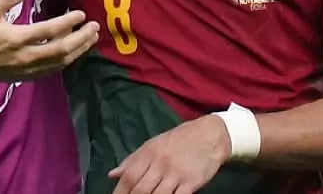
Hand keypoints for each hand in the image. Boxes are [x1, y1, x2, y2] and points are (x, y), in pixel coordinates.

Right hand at [0, 0, 99, 81]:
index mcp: (17, 38)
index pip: (49, 30)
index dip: (67, 22)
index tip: (81, 14)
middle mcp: (26, 56)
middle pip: (61, 49)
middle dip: (81, 38)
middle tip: (94, 27)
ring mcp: (29, 68)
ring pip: (61, 61)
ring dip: (79, 49)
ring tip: (91, 38)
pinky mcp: (30, 76)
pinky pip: (54, 69)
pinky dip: (68, 59)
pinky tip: (76, 51)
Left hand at [110, 115, 230, 193]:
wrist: (210, 135)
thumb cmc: (179, 140)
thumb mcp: (153, 144)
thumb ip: (133, 160)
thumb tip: (112, 174)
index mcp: (149, 152)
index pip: (129, 176)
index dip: (120, 192)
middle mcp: (161, 163)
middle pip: (141, 189)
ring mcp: (177, 174)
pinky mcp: (192, 182)